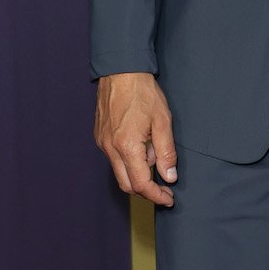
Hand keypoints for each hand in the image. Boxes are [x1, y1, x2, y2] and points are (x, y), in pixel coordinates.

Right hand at [94, 72, 177, 206]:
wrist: (120, 71)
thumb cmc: (143, 93)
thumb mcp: (163, 122)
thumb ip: (166, 152)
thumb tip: (169, 177)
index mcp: (127, 146)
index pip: (141, 184)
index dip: (156, 196)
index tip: (168, 198)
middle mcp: (110, 148)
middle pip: (127, 185)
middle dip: (147, 190)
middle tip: (165, 188)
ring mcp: (102, 143)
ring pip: (120, 172)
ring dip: (138, 173)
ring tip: (154, 153)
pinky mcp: (100, 137)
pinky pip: (114, 158)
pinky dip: (129, 160)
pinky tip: (142, 145)